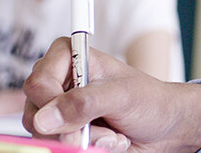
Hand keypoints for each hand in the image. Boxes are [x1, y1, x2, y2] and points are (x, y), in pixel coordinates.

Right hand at [23, 37, 200, 152]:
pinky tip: (108, 144)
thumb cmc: (150, 100)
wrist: (166, 128)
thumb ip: (84, 103)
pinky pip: (57, 148)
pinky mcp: (65, 134)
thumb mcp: (122, 96)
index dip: (50, 104)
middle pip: (34, 114)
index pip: (37, 83)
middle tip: (106, 131)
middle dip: (71, 130)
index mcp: (68, 58)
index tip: (75, 118)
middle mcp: (58, 84)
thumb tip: (45, 118)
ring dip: (82, 143)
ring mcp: (59, 112)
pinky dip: (83, 151)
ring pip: (44, 137)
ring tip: (113, 136)